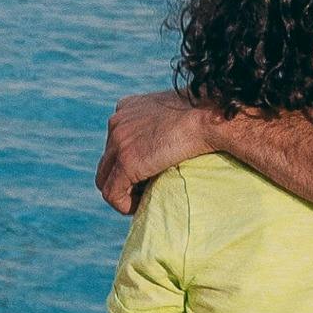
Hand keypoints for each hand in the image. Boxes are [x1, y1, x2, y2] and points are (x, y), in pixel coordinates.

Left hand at [93, 92, 219, 211]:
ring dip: (123, 193)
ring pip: (105, 179)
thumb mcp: (175, 112)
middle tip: (147, 190)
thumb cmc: (203, 115)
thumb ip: (162, 124)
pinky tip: (143, 205)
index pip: (115, 142)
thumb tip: (169, 142)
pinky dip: (124, 205)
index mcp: (127, 108)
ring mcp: (118, 141)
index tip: (148, 174)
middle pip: (107, 162)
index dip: (128, 163)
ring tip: (146, 198)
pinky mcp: (126, 161)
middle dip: (123, 180)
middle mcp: (117, 122)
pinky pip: (112, 193)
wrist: (207, 116)